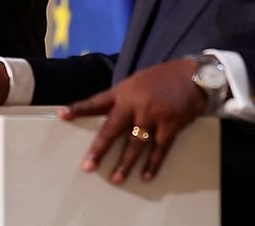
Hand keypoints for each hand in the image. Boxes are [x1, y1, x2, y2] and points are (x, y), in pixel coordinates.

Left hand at [61, 59, 205, 183]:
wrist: (192, 76)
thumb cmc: (161, 78)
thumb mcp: (136, 82)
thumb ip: (122, 98)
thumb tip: (107, 114)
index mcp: (123, 92)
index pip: (96, 101)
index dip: (79, 109)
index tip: (62, 115)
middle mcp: (135, 104)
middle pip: (112, 129)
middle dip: (99, 149)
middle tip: (88, 166)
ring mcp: (152, 116)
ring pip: (135, 144)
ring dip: (125, 164)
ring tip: (116, 179)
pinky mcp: (170, 126)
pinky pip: (159, 149)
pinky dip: (152, 164)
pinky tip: (145, 176)